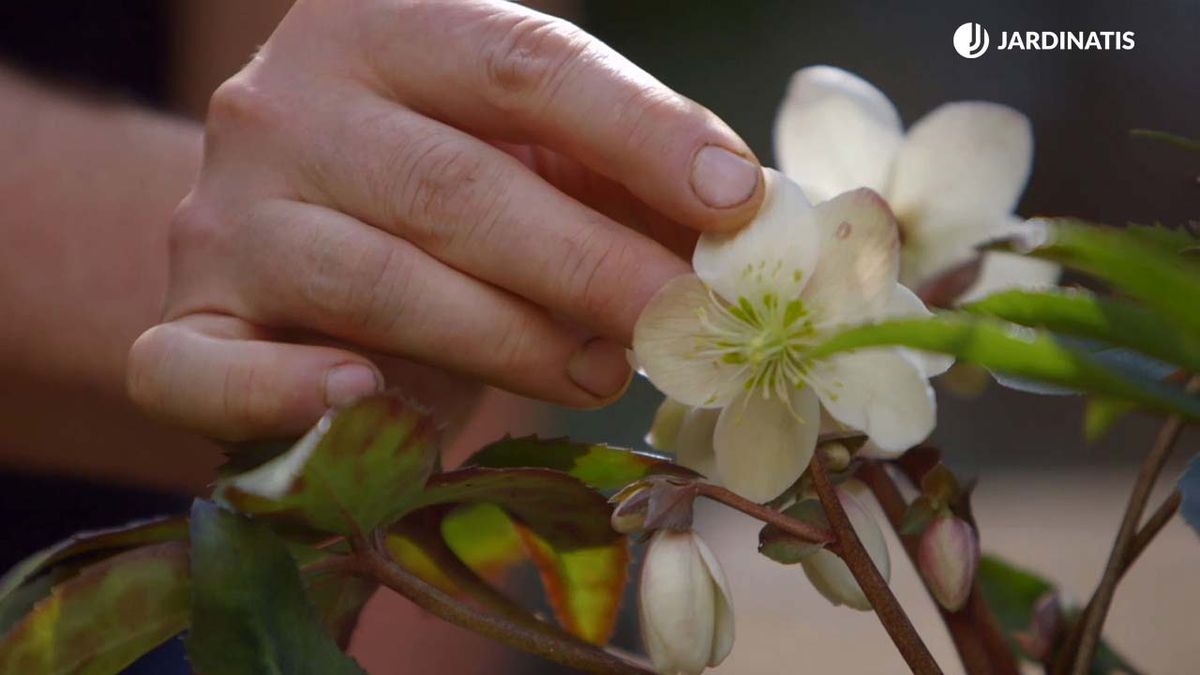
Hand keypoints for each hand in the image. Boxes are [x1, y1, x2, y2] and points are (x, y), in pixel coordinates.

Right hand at [127, 0, 763, 439]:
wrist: (300, 244)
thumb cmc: (439, 198)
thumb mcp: (527, 156)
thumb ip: (616, 175)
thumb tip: (745, 221)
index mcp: (376, 27)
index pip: (520, 61)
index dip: (638, 130)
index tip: (735, 200)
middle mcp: (280, 106)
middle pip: (453, 184)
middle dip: (588, 262)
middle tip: (685, 320)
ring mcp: (221, 216)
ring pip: (375, 282)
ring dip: (507, 340)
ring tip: (601, 372)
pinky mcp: (188, 323)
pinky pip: (212, 372)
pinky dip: (289, 399)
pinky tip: (368, 403)